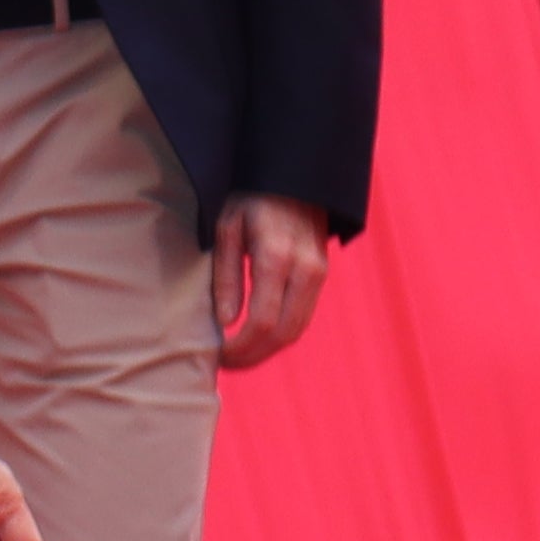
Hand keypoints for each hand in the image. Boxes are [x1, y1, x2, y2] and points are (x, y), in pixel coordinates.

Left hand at [211, 194, 329, 369]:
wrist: (295, 177)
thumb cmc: (251, 199)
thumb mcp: (228, 229)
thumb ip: (226, 276)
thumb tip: (225, 322)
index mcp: (276, 257)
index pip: (262, 321)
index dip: (240, 348)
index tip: (218, 356)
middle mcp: (304, 269)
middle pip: (283, 333)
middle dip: (253, 356)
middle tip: (225, 363)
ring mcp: (318, 273)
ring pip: (297, 330)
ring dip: (268, 350)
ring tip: (239, 354)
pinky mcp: (321, 275)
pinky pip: (303, 316)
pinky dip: (280, 334)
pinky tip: (257, 336)